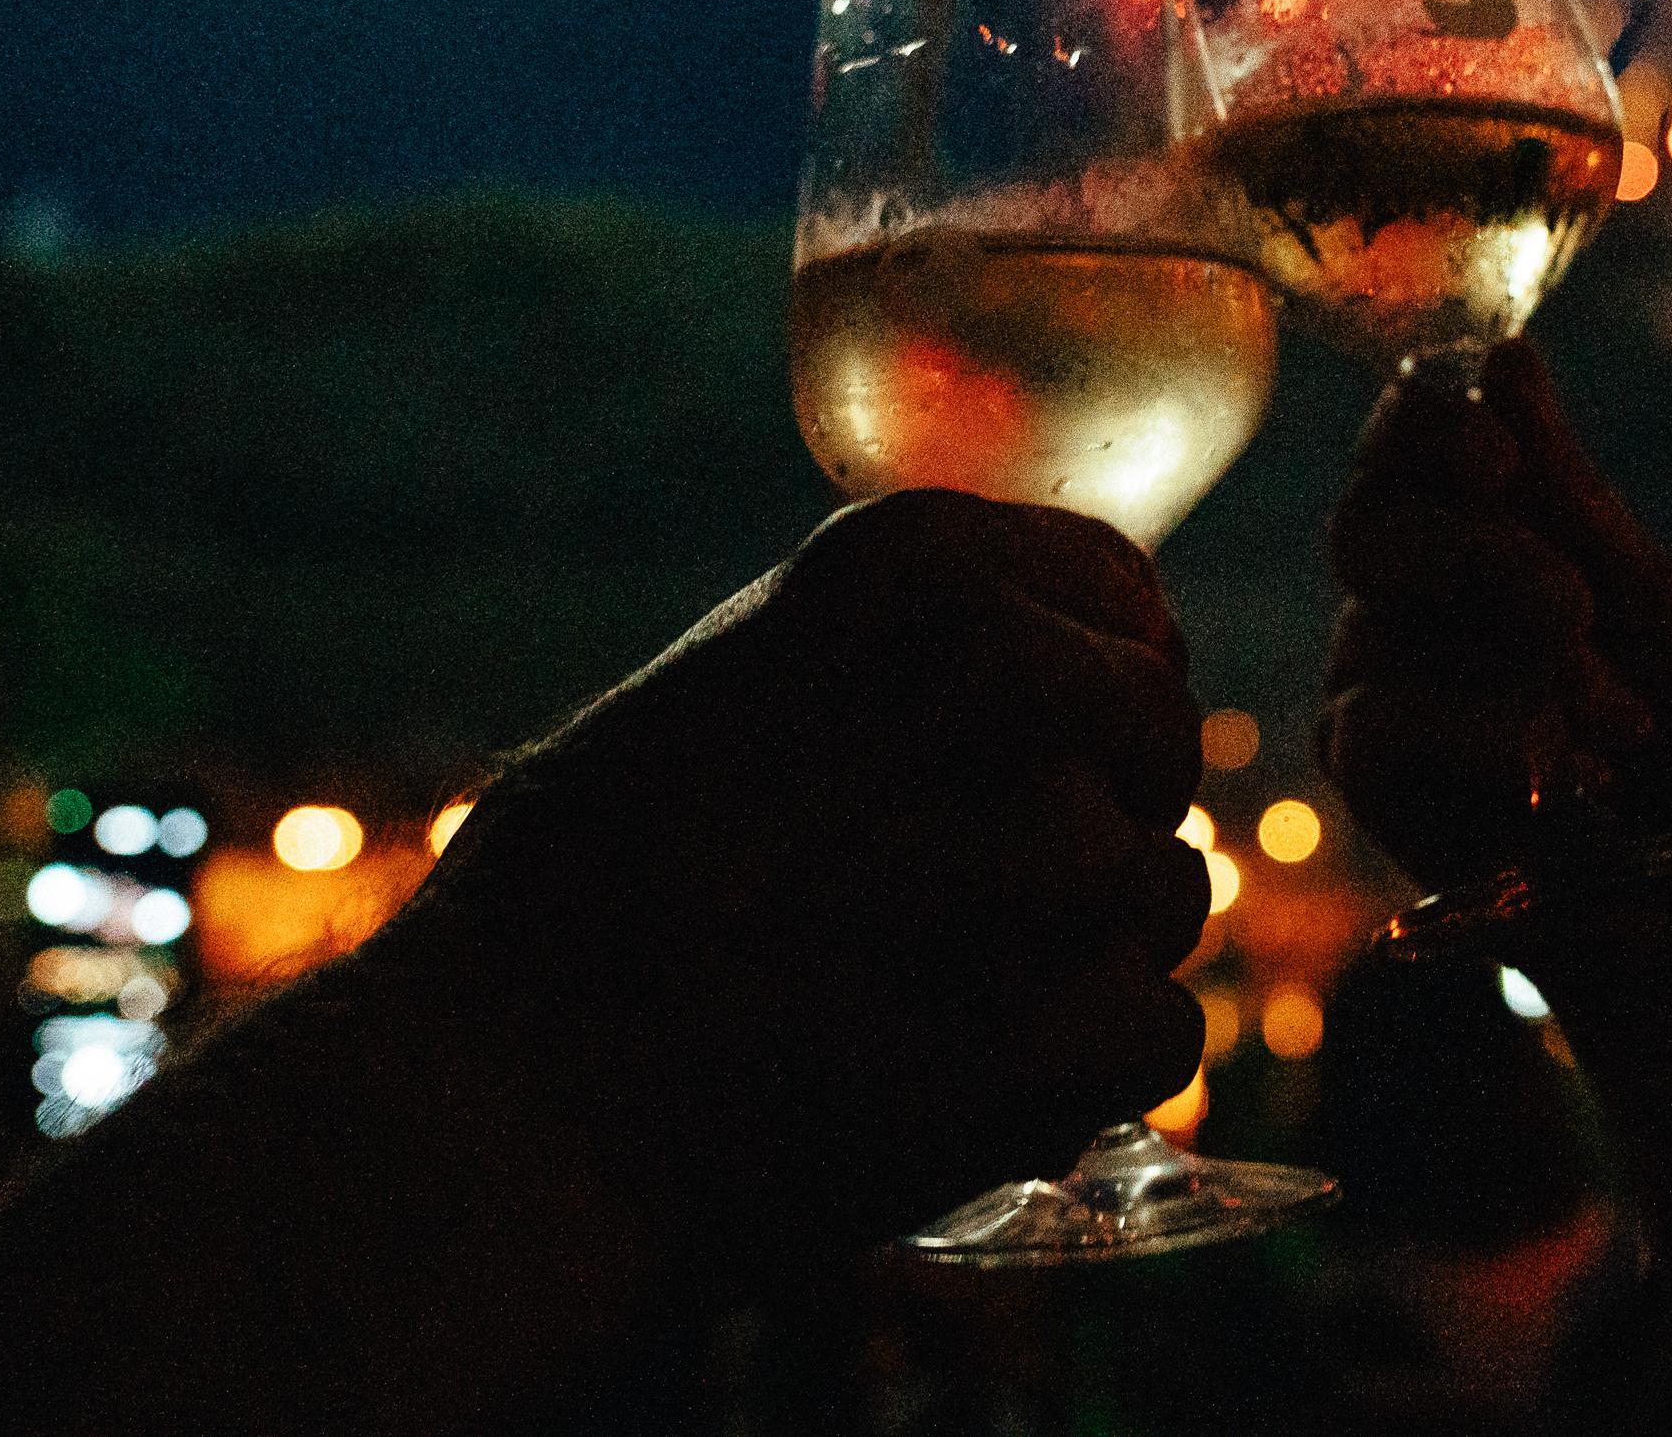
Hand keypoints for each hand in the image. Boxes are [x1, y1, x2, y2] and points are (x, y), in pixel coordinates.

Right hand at [394, 490, 1208, 1238]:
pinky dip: (1080, 1089)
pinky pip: (1162, 1037)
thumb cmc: (576, 905)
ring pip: (1171, 893)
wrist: (500, 1109)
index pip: (1119, 593)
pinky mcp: (1065, 1025)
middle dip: (1105, 819)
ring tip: (932, 1007)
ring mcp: (1043, 846)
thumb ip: (891, 669)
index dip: (1090, 691)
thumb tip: (1047, 682)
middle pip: (1160, 733)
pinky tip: (961, 1097)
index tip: (1024, 765)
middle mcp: (1000, 669)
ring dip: (1085, 964)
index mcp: (915, 563)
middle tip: (977, 911)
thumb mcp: (731, 690)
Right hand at [1321, 342, 1671, 890]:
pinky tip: (1566, 777)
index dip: (1425, 424)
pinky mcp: (1361, 767)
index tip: (1495, 455)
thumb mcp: (1640, 589)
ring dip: (1529, 672)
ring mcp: (1371, 675)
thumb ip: (1562, 484)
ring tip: (1616, 728)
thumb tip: (1506, 354)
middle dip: (1481, 553)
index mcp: (1468, 523)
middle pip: (1372, 519)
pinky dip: (1490, 736)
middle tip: (1572, 606)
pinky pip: (1382, 715)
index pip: (1402, 436)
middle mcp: (1401, 591)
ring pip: (1388, 624)